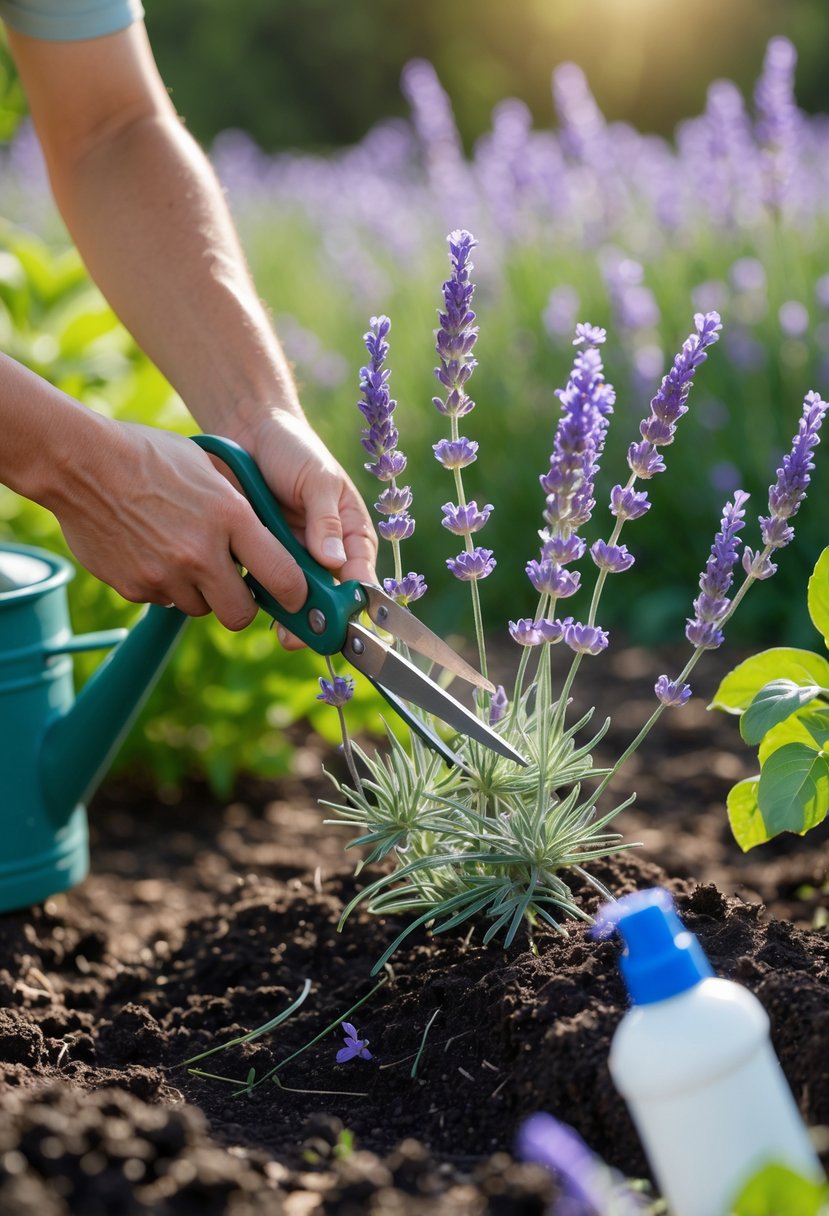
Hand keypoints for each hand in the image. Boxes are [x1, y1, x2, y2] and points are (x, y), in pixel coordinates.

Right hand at [48, 420, 310, 630]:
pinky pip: (162, 600)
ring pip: (199, 608)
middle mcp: (200, 553)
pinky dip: (163, 585)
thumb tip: (268, 540)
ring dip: (198, 591)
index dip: (295, 594)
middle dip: (241, 605)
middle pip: (240, 614)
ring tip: (181, 553)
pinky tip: (150, 550)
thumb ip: (241, 510)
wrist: (81, 462)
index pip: (283, 577)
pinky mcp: (134, 587)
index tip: (295, 596)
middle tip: (233, 586)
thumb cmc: (151, 456)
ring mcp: (165, 575)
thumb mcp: (211, 471)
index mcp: (230, 517)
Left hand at [232, 409, 377, 649]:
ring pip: (298, 599)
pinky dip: (261, 597)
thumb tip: (333, 559)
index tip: (342, 620)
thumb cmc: (294, 450)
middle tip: (299, 635)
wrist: (250, 434)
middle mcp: (327, 554)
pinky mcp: (265, 558)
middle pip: (329, 600)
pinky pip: (267, 586)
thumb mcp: (317, 479)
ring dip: (289, 616)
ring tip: (279, 631)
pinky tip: (252, 603)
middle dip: (317, 621)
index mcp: (352, 536)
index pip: (362, 577)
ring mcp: (295, 559)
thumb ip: (326, 519)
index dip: (355, 603)